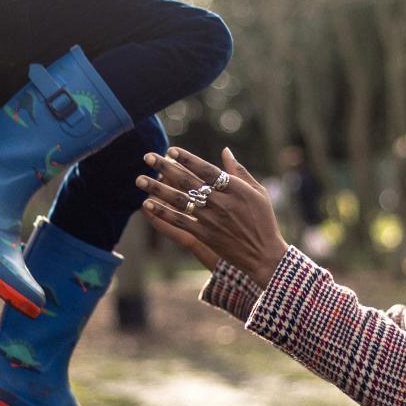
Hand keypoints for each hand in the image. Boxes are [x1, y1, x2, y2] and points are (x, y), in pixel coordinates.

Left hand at [139, 147, 285, 285]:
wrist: (264, 255)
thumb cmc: (263, 220)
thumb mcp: (257, 192)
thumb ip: (239, 171)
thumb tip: (225, 151)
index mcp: (235, 189)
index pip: (206, 169)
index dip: (187, 159)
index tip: (170, 150)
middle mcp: (222, 202)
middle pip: (188, 181)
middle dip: (166, 168)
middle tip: (147, 157)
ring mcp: (212, 220)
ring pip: (180, 200)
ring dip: (157, 189)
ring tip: (140, 180)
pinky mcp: (205, 236)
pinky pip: (179, 221)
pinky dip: (162, 213)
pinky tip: (147, 205)